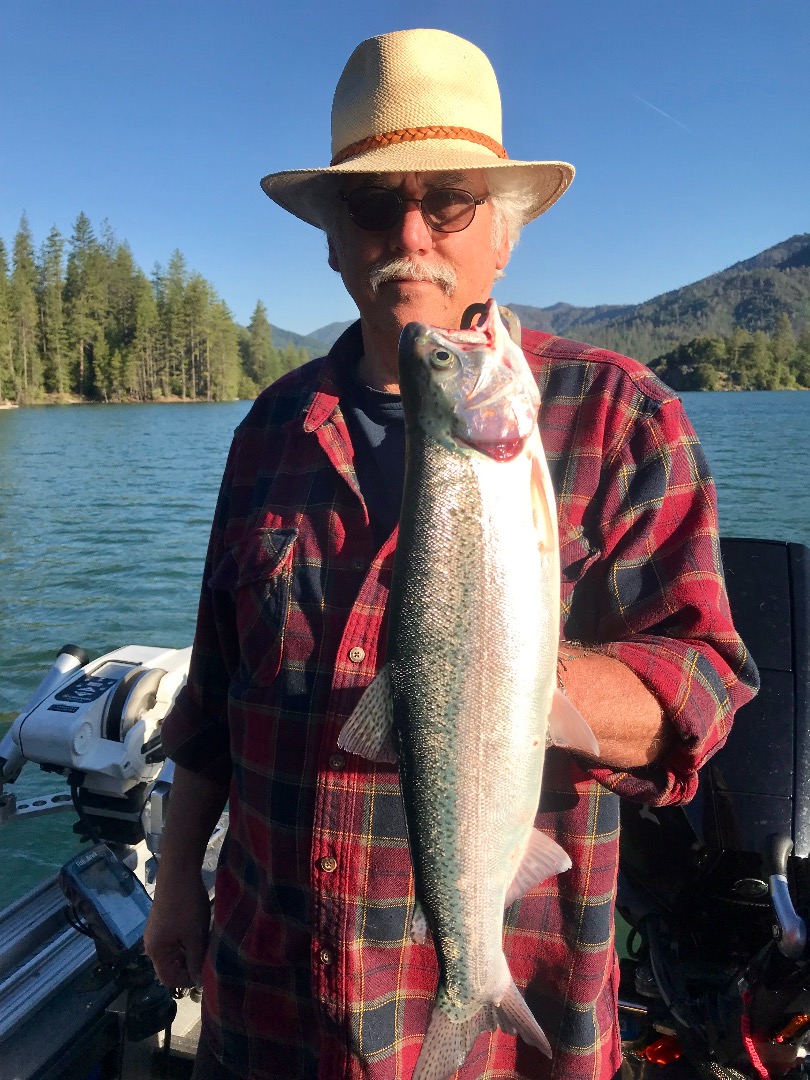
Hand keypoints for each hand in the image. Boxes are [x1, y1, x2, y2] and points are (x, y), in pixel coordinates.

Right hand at [143, 872, 210, 987]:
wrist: (180, 871)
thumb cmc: (186, 906)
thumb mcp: (194, 936)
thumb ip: (195, 960)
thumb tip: (197, 982)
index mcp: (156, 951)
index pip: (168, 979)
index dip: (187, 981)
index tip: (206, 974)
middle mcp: (153, 943)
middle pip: (171, 965)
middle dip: (190, 966)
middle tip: (210, 960)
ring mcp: (158, 931)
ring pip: (175, 951)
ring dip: (191, 952)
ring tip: (208, 946)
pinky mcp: (165, 920)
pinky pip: (176, 939)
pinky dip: (188, 941)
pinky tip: (202, 933)